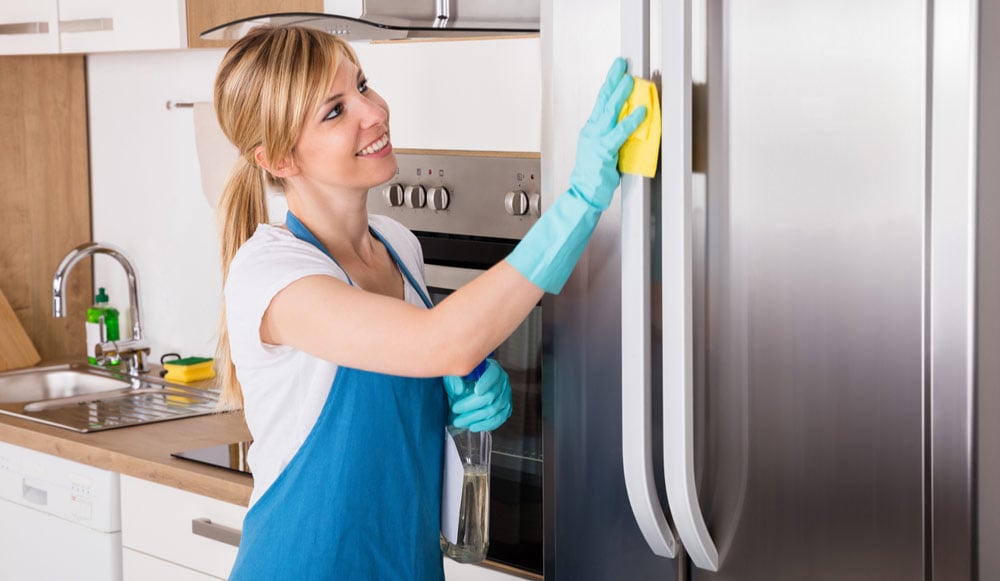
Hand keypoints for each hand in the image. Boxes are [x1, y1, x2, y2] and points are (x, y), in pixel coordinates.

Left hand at [443, 359, 511, 431]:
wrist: (466, 390)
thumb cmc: (461, 380)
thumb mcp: (454, 375)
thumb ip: (454, 380)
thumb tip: (459, 390)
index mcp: (493, 369)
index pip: (493, 375)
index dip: (486, 383)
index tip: (476, 391)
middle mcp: (502, 382)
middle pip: (491, 395)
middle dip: (471, 405)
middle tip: (455, 409)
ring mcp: (506, 396)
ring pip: (493, 410)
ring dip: (475, 417)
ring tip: (459, 421)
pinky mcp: (505, 409)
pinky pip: (498, 419)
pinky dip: (485, 424)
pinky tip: (473, 426)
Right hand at [569, 57, 646, 210]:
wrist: (583, 193)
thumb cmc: (593, 175)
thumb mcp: (602, 150)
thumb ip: (612, 134)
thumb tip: (628, 122)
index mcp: (590, 130)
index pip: (600, 102)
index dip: (609, 84)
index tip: (617, 70)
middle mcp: (592, 131)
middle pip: (603, 100)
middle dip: (612, 80)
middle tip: (620, 64)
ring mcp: (597, 140)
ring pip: (609, 112)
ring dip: (620, 94)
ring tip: (630, 80)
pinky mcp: (604, 151)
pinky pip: (620, 132)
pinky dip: (631, 121)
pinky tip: (640, 112)